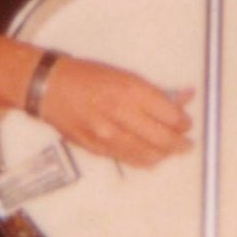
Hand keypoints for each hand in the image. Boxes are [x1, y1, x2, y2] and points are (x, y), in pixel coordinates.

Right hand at [35, 56, 193, 166]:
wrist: (50, 88)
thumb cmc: (88, 77)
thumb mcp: (126, 76)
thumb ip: (156, 92)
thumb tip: (185, 97)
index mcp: (131, 91)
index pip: (171, 116)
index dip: (184, 123)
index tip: (186, 123)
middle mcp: (122, 115)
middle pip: (165, 140)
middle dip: (181, 144)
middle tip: (186, 143)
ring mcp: (109, 136)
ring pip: (150, 156)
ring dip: (164, 154)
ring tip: (170, 150)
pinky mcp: (98, 149)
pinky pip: (130, 160)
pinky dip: (145, 159)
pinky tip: (149, 153)